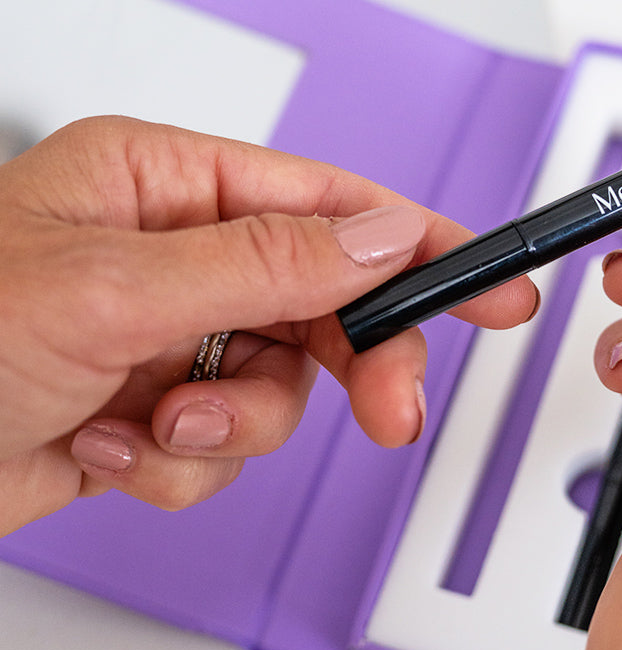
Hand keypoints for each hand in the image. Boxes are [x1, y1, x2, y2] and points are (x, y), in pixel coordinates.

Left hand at [0, 117, 536, 534]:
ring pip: (280, 391)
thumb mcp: (110, 289)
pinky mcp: (148, 412)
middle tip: (388, 412)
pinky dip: (174, 463)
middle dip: (345, 367)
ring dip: (226, 425)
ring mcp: (163, 339)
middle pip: (325, 306)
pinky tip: (103, 447)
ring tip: (151, 423)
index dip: (420, 246)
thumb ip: (264, 263)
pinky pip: (223, 445)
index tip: (490, 283)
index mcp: (163, 185)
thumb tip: (377, 239)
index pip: (330, 204)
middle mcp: (172, 256)